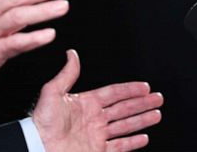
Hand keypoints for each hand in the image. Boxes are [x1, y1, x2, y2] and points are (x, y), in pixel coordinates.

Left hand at [33, 50, 163, 151]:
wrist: (38, 147)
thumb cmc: (41, 123)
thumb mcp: (52, 93)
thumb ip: (67, 74)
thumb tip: (72, 55)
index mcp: (86, 103)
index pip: (114, 93)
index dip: (129, 89)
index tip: (144, 87)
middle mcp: (94, 119)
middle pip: (124, 109)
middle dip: (142, 103)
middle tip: (158, 98)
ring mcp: (97, 136)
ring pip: (125, 126)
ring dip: (142, 120)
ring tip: (156, 115)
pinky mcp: (97, 151)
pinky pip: (119, 146)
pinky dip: (132, 142)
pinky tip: (143, 138)